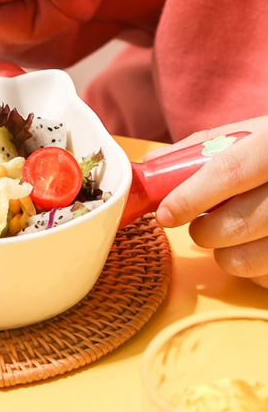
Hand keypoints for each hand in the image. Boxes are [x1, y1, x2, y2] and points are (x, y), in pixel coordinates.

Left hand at [153, 117, 267, 286]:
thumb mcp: (248, 134)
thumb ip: (202, 148)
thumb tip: (154, 164)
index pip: (229, 173)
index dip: (189, 197)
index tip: (165, 213)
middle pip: (235, 224)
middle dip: (202, 230)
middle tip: (199, 223)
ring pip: (245, 259)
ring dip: (222, 252)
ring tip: (229, 232)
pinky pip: (263, 277)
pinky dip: (251, 266)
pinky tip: (256, 244)